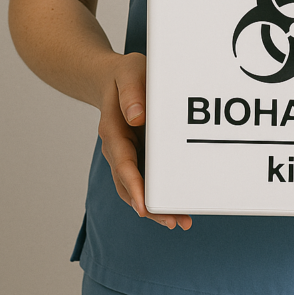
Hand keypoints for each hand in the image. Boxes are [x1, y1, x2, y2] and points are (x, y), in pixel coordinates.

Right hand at [97, 52, 191, 230]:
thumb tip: (137, 117)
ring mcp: (127, 154)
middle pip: (130, 185)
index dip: (133, 185)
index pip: (122, 163)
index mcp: (113, 131)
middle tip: (173, 221)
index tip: (144, 206)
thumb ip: (131, 93)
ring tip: (180, 220)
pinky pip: (147, 179)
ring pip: (138, 187)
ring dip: (156, 207)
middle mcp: (117, 148)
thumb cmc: (124, 74)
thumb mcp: (128, 73)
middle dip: (150, 206)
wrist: (113, 77)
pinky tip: (178, 205)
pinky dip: (159, 194)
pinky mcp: (139, 155)